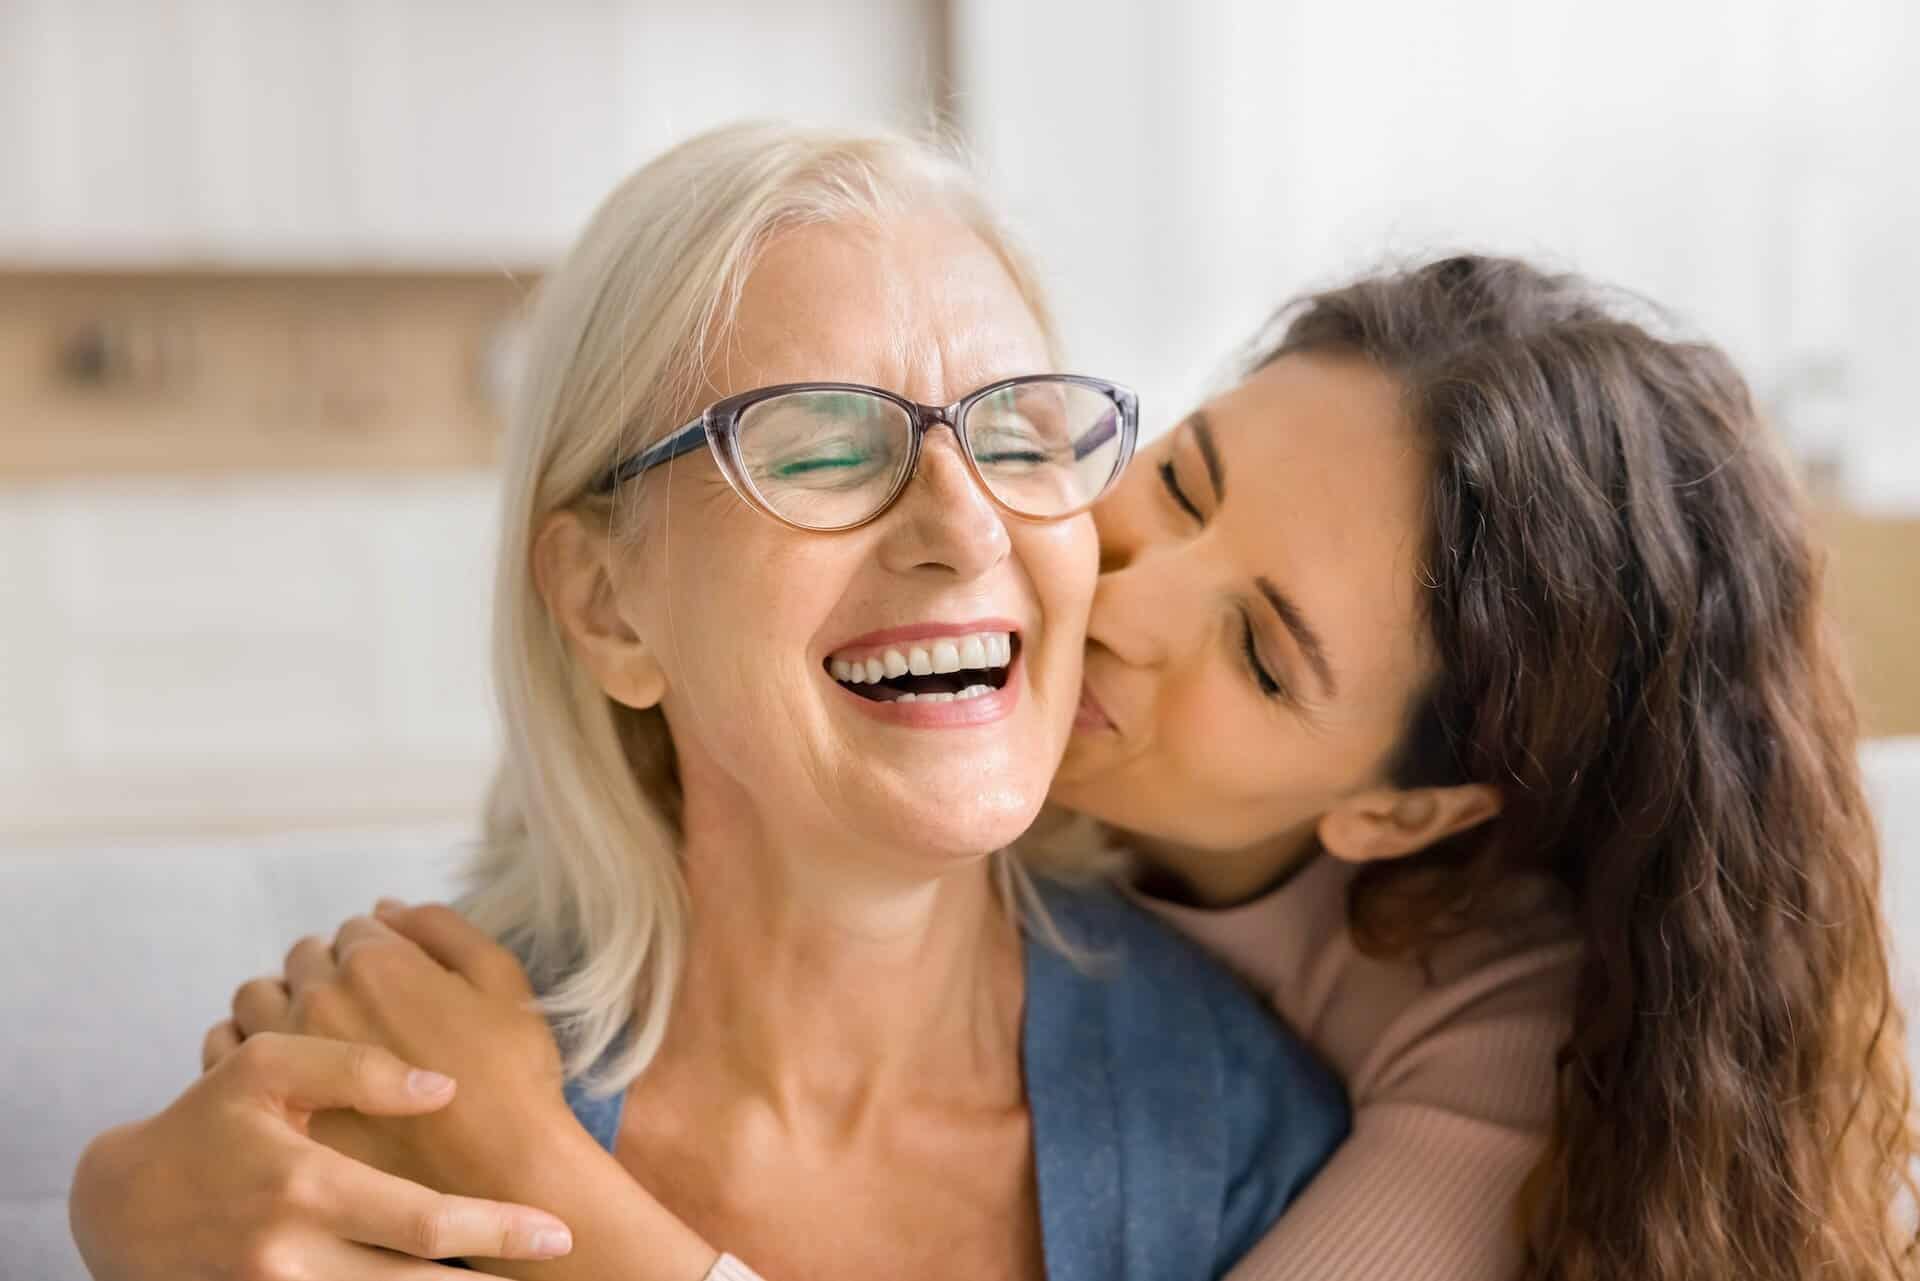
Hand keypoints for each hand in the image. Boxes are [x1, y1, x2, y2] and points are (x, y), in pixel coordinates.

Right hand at [71, 1032, 574, 1280]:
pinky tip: (444, 1280)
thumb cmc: (206, 1122)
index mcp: (306, 1185)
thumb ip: (355, 1069)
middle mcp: (293, 1256)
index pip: (425, 1220)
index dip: (497, 1230)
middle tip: (554, 1266)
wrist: (120, 1205)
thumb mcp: (264, 1069)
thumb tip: (441, 1086)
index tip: (558, 1233)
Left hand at [213, 900, 579, 1203]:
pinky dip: (250, 1047)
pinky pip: (229, 1053)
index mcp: (376, 964)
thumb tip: (387, 909)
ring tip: (320, 1033)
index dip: (381, 949)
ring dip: (285, 1002)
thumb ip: (443, 930)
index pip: (357, 928)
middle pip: (305, 958)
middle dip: (332, 971)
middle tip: (366, 1008)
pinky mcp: (269, 1105)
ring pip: (258, 999)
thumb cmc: (511, 1076)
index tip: (397, 979)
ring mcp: (287, 1055)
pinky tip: (287, 1069)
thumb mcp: (502, 981)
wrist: (499, 1175)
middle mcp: (320, 999)